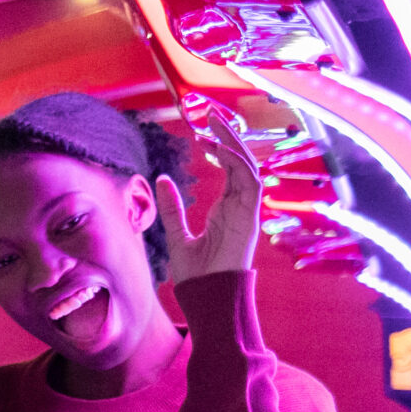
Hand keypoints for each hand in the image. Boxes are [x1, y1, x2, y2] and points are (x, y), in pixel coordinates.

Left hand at [158, 104, 262, 283]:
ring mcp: (247, 212)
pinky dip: (237, 163)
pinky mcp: (249, 218)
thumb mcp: (177, 235)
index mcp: (226, 210)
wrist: (207, 298)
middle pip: (241, 162)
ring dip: (234, 142)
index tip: (203, 132)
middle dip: (229, 136)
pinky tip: (220, 148)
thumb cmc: (196, 275)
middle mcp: (240, 207)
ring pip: (247, 166)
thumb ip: (172, 208)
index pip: (231, 170)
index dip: (221, 148)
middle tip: (212, 113)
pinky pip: (249, 182)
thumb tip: (162, 179)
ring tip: (216, 122)